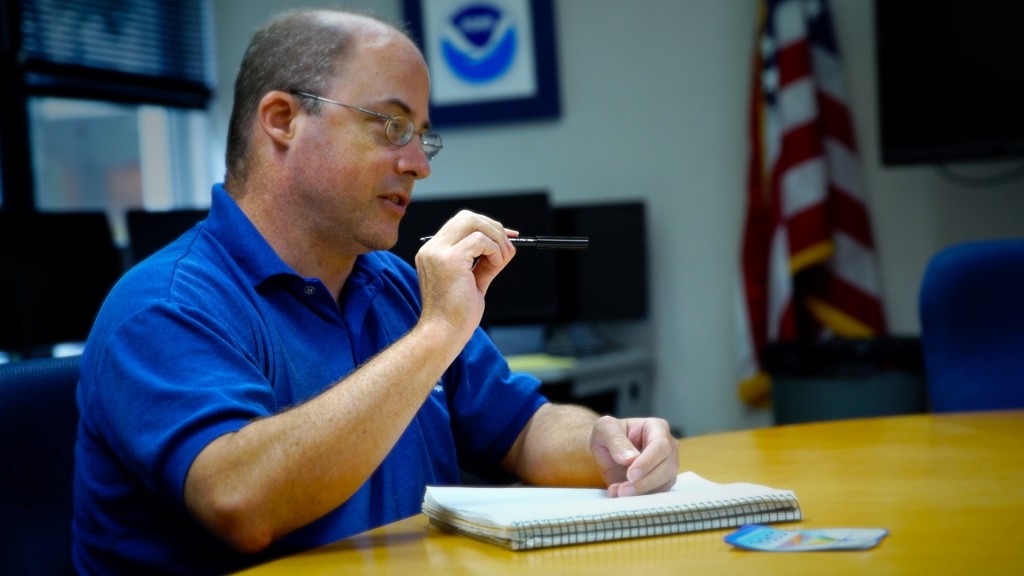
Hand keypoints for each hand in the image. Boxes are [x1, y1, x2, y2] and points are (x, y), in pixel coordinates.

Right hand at [415, 210, 516, 338]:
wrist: (443, 334)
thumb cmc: (455, 315)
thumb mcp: (474, 283)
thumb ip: (486, 264)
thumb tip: (507, 248)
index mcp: (433, 253)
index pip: (460, 224)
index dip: (487, 226)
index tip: (506, 238)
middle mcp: (432, 249)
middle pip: (467, 216)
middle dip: (493, 227)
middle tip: (508, 246)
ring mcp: (438, 252)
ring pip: (474, 223)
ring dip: (497, 239)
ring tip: (502, 260)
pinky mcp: (450, 260)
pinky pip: (481, 240)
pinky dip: (496, 250)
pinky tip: (497, 265)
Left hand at [589, 415, 678, 496]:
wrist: (607, 451)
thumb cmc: (608, 434)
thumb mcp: (604, 429)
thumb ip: (616, 440)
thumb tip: (630, 458)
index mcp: (657, 428)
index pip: (660, 446)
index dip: (648, 462)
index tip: (631, 475)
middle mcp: (668, 447)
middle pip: (667, 467)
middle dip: (645, 482)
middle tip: (623, 490)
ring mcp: (668, 465)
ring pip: (665, 483)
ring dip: (642, 492)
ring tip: (618, 492)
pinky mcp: (662, 482)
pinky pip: (657, 494)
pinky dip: (640, 498)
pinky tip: (620, 494)